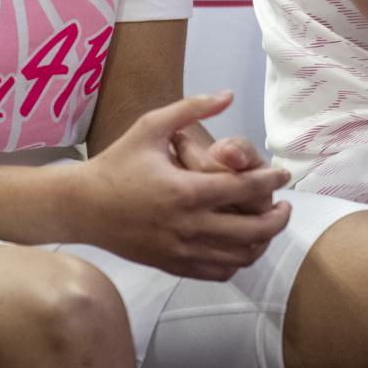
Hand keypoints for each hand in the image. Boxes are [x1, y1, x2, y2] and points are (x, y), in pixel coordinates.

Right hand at [68, 92, 291, 279]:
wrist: (82, 206)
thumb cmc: (117, 163)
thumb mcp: (150, 127)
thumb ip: (191, 107)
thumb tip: (228, 94)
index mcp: (186, 191)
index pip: (245, 189)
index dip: (271, 180)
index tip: (283, 173)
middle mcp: (188, 226)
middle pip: (253, 230)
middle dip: (278, 218)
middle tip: (285, 205)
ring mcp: (181, 251)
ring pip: (239, 257)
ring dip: (262, 242)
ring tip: (269, 225)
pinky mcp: (172, 266)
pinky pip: (218, 273)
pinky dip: (237, 262)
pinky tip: (241, 246)